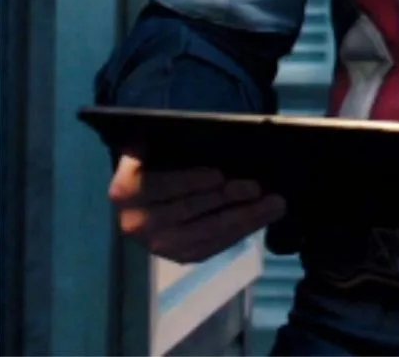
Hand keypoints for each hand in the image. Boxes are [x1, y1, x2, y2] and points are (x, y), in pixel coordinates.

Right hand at [108, 154, 285, 264]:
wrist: (145, 188)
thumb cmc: (159, 157)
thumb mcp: (160, 146)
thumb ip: (178, 145)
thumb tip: (219, 142)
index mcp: (125, 189)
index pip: (159, 185)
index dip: (189, 181)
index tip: (219, 175)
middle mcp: (134, 223)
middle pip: (186, 212)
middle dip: (225, 199)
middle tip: (257, 187)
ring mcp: (155, 244)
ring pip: (203, 234)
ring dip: (241, 219)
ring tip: (272, 204)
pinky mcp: (176, 256)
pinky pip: (210, 248)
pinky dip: (237, 233)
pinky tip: (259, 219)